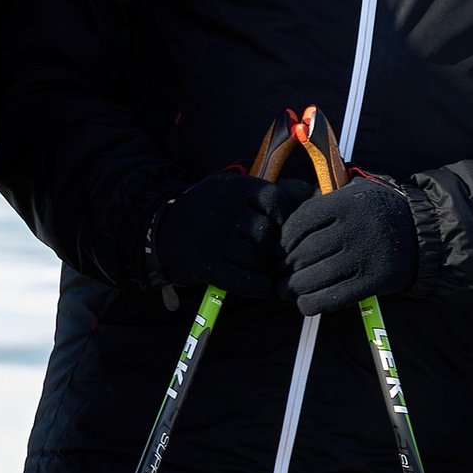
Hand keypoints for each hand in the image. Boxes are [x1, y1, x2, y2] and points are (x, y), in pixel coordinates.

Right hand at [150, 169, 300, 296]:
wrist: (161, 232)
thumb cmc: (210, 213)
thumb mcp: (236, 191)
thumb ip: (273, 191)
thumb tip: (310, 192)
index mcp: (236, 186)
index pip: (278, 202)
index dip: (286, 221)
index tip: (281, 232)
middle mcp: (225, 209)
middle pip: (270, 235)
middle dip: (273, 249)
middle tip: (268, 255)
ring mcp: (214, 238)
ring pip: (259, 260)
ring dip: (263, 269)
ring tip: (255, 267)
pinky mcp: (206, 264)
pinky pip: (247, 281)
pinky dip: (256, 286)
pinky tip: (255, 283)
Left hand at [277, 177, 419, 316]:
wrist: (423, 232)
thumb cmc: (378, 211)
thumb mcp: (354, 192)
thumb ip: (322, 201)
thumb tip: (283, 223)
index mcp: (345, 203)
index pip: (299, 224)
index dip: (283, 241)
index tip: (281, 249)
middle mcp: (353, 229)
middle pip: (302, 254)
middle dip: (285, 267)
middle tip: (279, 273)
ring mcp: (363, 256)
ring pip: (312, 278)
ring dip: (293, 288)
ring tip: (286, 289)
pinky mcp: (373, 281)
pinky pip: (331, 298)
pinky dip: (311, 303)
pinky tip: (304, 302)